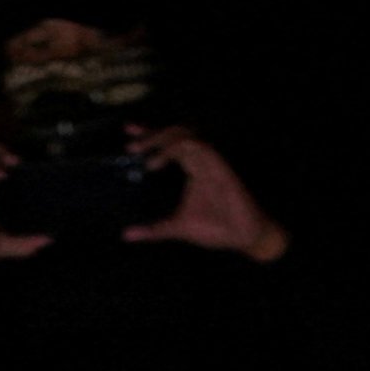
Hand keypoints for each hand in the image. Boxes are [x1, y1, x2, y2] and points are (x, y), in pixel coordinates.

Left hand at [121, 126, 288, 260]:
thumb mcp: (177, 228)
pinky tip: (159, 161)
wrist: (243, 237)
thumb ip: (153, 230)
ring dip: (162, 138)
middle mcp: (201, 160)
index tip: (129, 133)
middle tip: (132, 145)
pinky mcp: (219, 165)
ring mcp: (211, 161)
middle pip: (175, 133)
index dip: (150, 134)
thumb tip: (126, 235)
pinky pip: (198, 146)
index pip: (170, 144)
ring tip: (144, 153)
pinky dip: (176, 147)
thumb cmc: (216, 229)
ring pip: (185, 134)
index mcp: (192, 168)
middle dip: (152, 134)